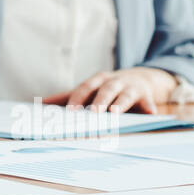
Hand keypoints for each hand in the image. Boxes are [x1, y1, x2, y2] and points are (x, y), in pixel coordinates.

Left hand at [41, 67, 177, 114]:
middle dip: (99, 101)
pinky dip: (151, 109)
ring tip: (115, 114)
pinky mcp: (147, 96)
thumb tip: (41, 103)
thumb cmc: (107, 87)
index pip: (85, 88)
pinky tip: (152, 115)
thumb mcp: (89, 89)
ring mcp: (131, 88)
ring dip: (121, 104)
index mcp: (97, 81)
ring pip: (125, 95)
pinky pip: (149, 103)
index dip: (77, 99)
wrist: (140, 78)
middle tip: (92, 113)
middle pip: (105, 90)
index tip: (69, 112)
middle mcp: (114, 82)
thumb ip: (67, 97)